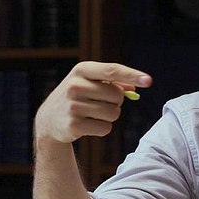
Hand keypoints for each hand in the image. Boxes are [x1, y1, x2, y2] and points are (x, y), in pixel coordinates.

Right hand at [34, 61, 151, 142]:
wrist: (49, 119)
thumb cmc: (77, 96)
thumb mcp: (90, 82)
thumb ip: (114, 82)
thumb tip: (137, 85)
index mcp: (81, 70)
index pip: (112, 70)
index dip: (132, 75)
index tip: (149, 81)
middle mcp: (75, 86)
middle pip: (117, 95)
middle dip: (115, 102)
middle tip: (101, 103)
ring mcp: (73, 106)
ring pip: (113, 113)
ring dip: (110, 116)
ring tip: (93, 114)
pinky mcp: (74, 125)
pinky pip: (105, 128)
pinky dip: (102, 128)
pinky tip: (88, 125)